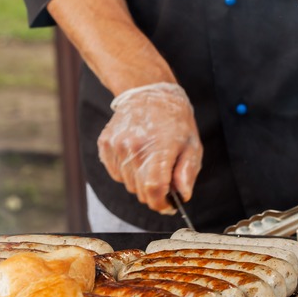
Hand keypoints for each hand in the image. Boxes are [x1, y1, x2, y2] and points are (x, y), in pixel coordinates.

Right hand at [98, 82, 202, 213]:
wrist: (149, 92)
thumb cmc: (175, 120)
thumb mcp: (192, 145)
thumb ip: (187, 172)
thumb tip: (182, 196)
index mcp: (158, 149)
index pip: (154, 190)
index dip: (161, 203)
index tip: (168, 204)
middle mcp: (133, 148)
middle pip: (140, 191)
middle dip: (153, 192)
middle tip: (164, 178)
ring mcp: (116, 146)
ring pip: (127, 184)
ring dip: (139, 180)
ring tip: (150, 160)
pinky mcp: (105, 144)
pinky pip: (115, 172)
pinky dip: (126, 171)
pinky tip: (136, 155)